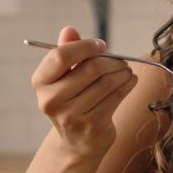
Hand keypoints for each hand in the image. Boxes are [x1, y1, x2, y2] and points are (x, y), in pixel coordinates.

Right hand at [31, 26, 137, 158]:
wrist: (76, 142)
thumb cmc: (71, 100)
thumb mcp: (64, 77)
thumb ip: (66, 52)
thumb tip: (69, 30)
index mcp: (41, 82)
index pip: (61, 56)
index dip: (85, 47)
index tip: (101, 45)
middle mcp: (51, 100)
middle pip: (89, 69)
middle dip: (110, 60)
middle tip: (121, 60)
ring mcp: (71, 115)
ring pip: (106, 83)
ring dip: (122, 72)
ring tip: (126, 69)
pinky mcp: (92, 126)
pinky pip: (116, 97)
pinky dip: (127, 85)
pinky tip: (130, 80)